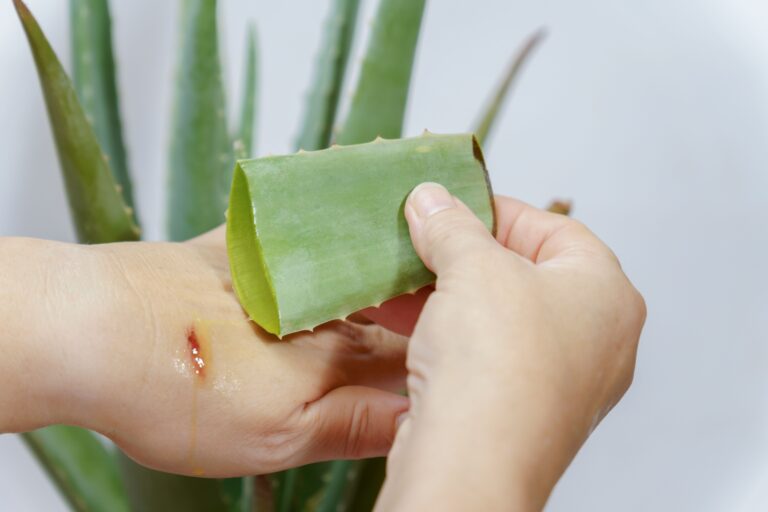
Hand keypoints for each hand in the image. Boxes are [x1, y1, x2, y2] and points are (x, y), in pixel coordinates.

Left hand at [0, 229, 407, 476]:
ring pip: (355, 271)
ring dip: (381, 278)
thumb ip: (354, 424)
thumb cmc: (178, 391)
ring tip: (401, 282)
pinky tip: (333, 236)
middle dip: (420, 315)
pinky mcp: (243, 247)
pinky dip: (328, 236)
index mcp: (336, 351)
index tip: (456, 363)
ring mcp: (283, 267)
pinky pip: (304, 233)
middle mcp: (320, 301)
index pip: (412, 354)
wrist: (92, 330)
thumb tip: (419, 419)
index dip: (440, 359)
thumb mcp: (275, 438)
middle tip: (439, 323)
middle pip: (391, 308)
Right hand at [372, 183, 645, 510]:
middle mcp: (595, 339)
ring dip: (447, 295)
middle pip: (523, 274)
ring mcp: (560, 380)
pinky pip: (486, 356)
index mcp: (606, 294)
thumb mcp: (472, 268)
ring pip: (499, 318)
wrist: (471, 465)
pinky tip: (405, 321)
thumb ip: (451, 225)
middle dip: (462, 256)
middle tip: (422, 242)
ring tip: (401, 280)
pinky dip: (448, 334)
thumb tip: (431, 200)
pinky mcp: (522, 410)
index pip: (554, 228)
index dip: (495, 210)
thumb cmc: (496, 364)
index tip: (451, 207)